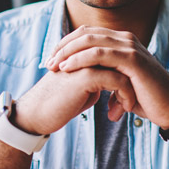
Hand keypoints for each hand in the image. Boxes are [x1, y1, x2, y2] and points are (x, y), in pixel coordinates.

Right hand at [12, 66, 137, 135]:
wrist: (36, 114)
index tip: (126, 98)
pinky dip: (124, 97)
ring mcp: (87, 62)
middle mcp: (87, 53)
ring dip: (129, 92)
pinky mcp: (87, 75)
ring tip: (125, 110)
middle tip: (129, 104)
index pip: (118, 58)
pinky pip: (118, 81)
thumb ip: (98, 80)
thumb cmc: (58, 104)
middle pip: (123, 62)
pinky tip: (117, 113)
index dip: (126, 77)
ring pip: (123, 71)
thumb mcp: (82, 88)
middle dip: (132, 83)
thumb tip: (114, 81)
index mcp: (86, 54)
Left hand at [45, 26, 168, 127]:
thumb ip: (105, 78)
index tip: (52, 59)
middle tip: (48, 61)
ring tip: (54, 65)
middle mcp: (126, 39)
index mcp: (122, 42)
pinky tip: (67, 68)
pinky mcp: (133, 59)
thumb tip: (90, 85)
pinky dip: (80, 59)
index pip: (88, 34)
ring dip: (68, 52)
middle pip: (86, 34)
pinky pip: (100, 54)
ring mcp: (130, 47)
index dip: (67, 44)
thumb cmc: (147, 100)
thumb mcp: (121, 85)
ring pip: (90, 41)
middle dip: (63, 46)